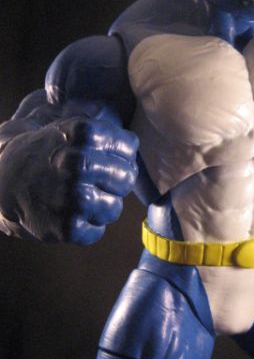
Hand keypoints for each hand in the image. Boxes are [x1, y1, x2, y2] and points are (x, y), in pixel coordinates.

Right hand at [0, 117, 137, 243]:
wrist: (2, 180)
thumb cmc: (45, 153)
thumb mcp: (70, 128)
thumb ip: (106, 131)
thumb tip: (136, 147)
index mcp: (84, 134)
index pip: (129, 147)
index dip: (117, 154)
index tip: (101, 157)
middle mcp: (80, 164)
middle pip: (127, 178)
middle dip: (113, 181)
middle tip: (91, 180)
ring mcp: (74, 198)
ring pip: (115, 208)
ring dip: (100, 206)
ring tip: (76, 197)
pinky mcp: (68, 228)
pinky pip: (97, 231)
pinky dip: (85, 226)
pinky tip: (67, 213)